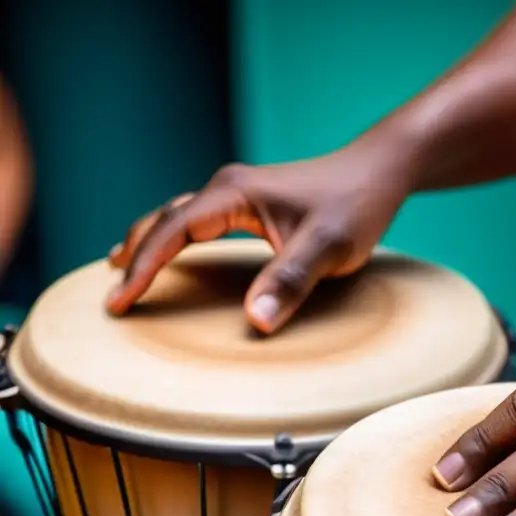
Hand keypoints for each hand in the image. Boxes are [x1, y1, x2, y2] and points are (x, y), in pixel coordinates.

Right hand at [106, 140, 412, 333]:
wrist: (380, 171)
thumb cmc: (357, 204)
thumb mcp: (329, 247)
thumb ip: (291, 280)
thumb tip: (254, 321)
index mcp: (234, 193)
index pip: (172, 230)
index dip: (143, 266)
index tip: (120, 301)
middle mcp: (228, 188)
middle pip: (163, 220)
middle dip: (134, 257)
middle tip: (113, 298)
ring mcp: (238, 194)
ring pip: (176, 217)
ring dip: (147, 243)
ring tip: (119, 271)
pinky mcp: (250, 204)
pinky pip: (196, 221)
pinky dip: (172, 238)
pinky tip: (167, 253)